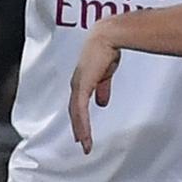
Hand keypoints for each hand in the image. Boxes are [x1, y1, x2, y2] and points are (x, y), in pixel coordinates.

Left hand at [68, 26, 121, 154]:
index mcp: (82, 80)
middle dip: (78, 127)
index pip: (78, 103)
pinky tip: (85, 134)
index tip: (82, 130)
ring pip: (76, 113)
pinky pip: (80, 109)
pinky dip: (82, 123)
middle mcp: (77, 83)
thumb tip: (102, 102)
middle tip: (82, 142)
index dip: (79, 118)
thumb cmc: (105, 49)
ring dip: (80, 130)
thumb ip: (103, 87)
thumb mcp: (105, 73)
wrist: (107, 37)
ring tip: (85, 144)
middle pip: (74, 111)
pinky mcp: (83, 85)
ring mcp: (78, 85)